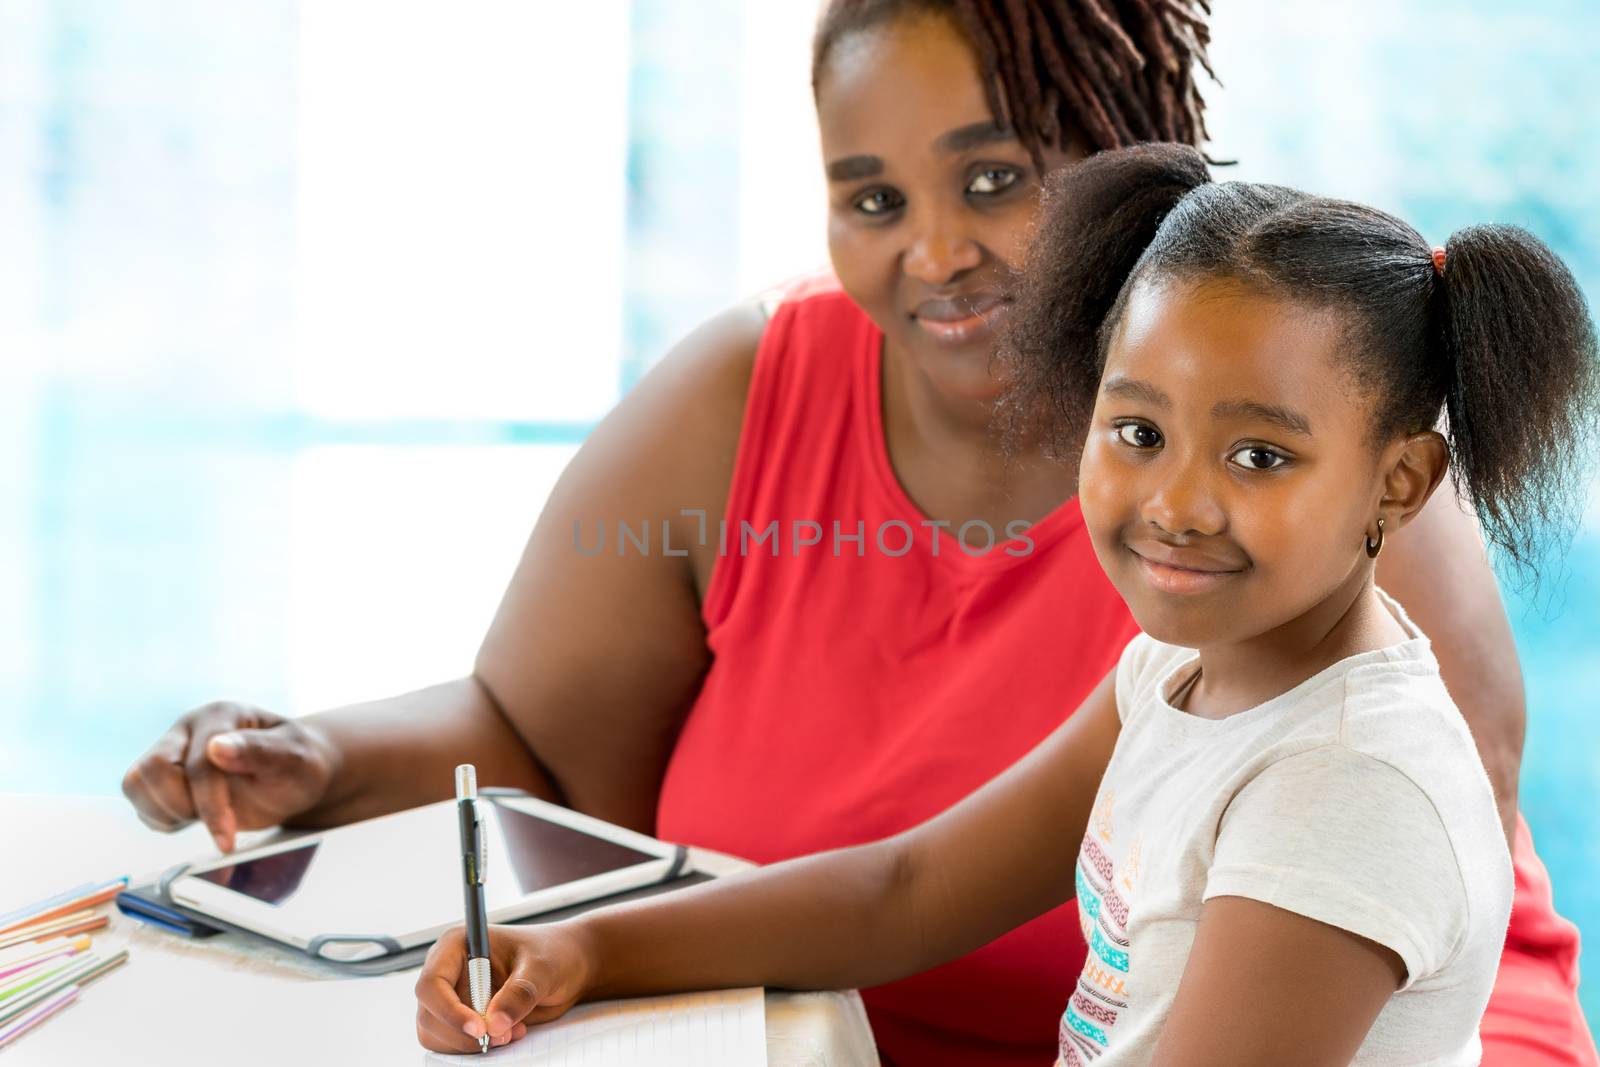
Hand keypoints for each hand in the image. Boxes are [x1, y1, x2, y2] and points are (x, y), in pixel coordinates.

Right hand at [120, 701, 336, 851]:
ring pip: (136, 784)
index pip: (198, 763)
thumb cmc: (297, 764)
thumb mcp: (293, 758)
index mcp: (220, 716)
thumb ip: (259, 750)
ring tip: (205, 818)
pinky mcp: (162, 778)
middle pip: (152, 769)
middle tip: (219, 824)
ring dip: (167, 812)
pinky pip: (140, 801)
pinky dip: (162, 819)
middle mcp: (189, 729)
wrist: (295, 775)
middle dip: (183, 806)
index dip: (210, 805)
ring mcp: (171, 751)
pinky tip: (195, 818)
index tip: (227, 839)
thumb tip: (217, 747)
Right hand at [414, 924, 592, 1052]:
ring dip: (470, 1043)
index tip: (480, 1028)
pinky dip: (476, 1047)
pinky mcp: (460, 1017)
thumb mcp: (542, 969)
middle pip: (430, 1014)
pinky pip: (451, 1042)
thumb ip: (519, 993)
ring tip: (511, 1033)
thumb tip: (494, 1025)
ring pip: (436, 1033)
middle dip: (463, 1033)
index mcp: (457, 946)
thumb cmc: (553, 954)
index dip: (449, 1010)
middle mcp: (447, 971)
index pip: (431, 984)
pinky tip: (508, 1033)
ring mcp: (451, 995)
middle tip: (503, 1035)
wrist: (566, 968)